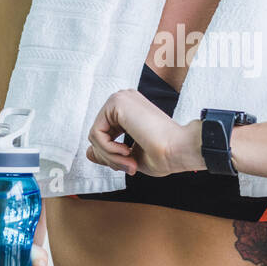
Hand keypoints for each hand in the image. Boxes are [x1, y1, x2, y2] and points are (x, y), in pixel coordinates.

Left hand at [84, 88, 200, 177]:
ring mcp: (120, 98)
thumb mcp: (129, 156)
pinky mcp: (116, 103)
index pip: (105, 134)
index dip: (113, 156)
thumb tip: (88, 152)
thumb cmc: (164, 154)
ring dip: (111, 156)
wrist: (178, 150)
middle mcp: (124, 100)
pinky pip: (96, 134)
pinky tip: (127, 151)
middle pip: (98, 135)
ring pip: (95, 136)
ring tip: (130, 161)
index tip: (131, 164)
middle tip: (131, 166)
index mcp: (129, 109)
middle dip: (110, 157)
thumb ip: (108, 152)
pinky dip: (109, 151)